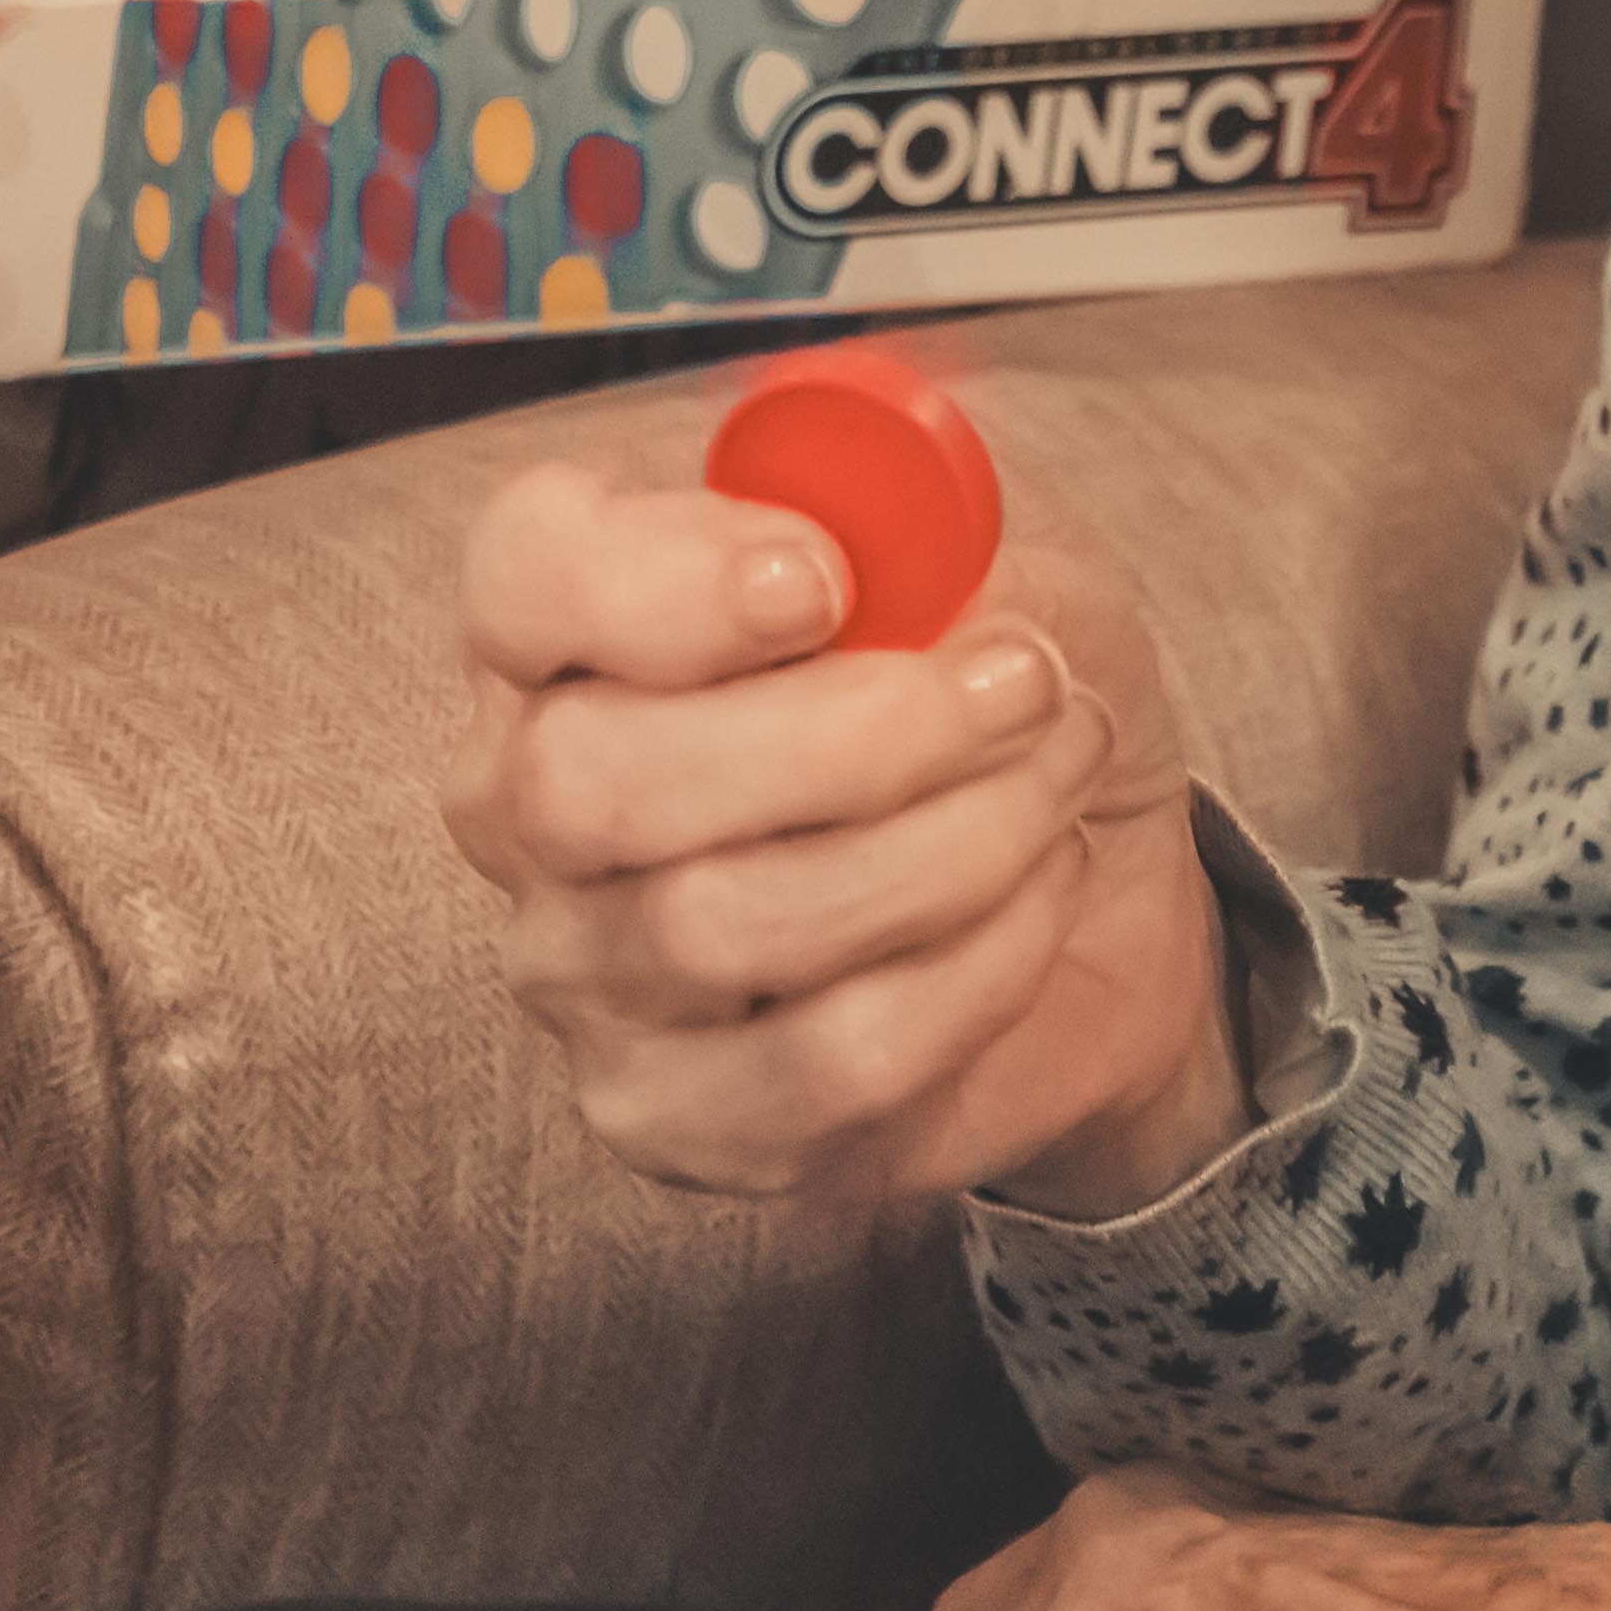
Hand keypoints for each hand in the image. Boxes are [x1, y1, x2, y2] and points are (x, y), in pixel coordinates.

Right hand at [449, 419, 1225, 1208]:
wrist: (1088, 881)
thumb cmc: (995, 687)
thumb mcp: (995, 547)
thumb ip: (931, 504)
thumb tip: (894, 496)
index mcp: (562, 626)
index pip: (521, 584)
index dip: (659, 584)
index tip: (824, 576)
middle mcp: (528, 802)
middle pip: (592, 781)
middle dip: (848, 734)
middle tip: (1017, 683)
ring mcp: (585, 974)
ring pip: (722, 926)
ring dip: (950, 840)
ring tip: (1055, 771)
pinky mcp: (677, 1114)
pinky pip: (823, 1060)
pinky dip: (972, 968)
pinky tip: (1032, 894)